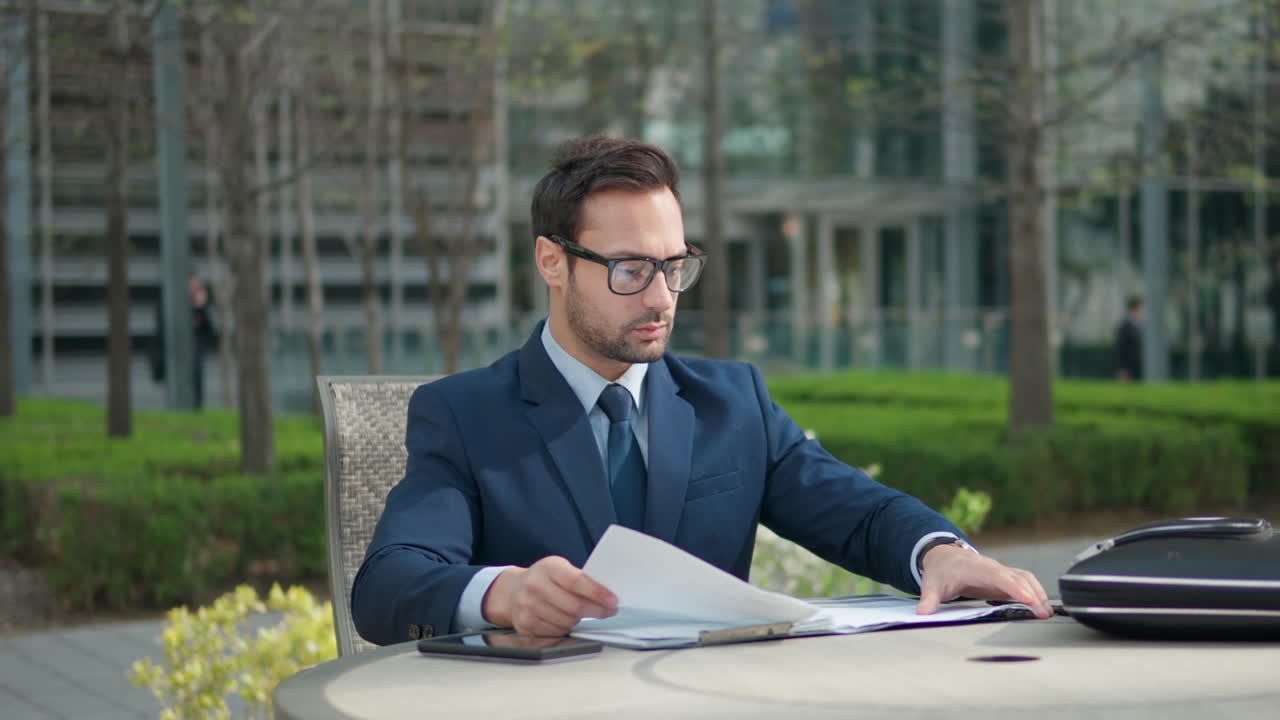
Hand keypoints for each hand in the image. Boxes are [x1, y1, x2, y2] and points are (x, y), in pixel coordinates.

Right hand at [481, 556, 617, 636]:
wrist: (513, 591)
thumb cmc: (545, 579)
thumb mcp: (560, 569)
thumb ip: (580, 579)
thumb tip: (608, 595)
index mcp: (548, 568)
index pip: (576, 581)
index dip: (597, 593)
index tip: (613, 601)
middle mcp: (534, 586)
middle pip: (573, 605)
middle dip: (597, 611)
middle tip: (608, 611)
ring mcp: (527, 606)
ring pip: (566, 621)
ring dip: (580, 620)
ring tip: (582, 613)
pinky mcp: (525, 624)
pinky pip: (555, 632)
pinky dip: (566, 629)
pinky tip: (566, 620)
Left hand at [916, 543, 1052, 618]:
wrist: (943, 556)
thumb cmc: (940, 570)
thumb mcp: (931, 585)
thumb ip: (928, 599)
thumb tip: (922, 613)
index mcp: (976, 568)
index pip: (1000, 577)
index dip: (1016, 588)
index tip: (1030, 601)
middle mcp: (992, 568)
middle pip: (1018, 577)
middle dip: (1033, 594)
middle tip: (1044, 614)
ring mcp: (1000, 572)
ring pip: (1025, 578)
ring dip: (1038, 593)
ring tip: (1047, 613)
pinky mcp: (1003, 578)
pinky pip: (1024, 582)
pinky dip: (1035, 592)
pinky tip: (1041, 608)